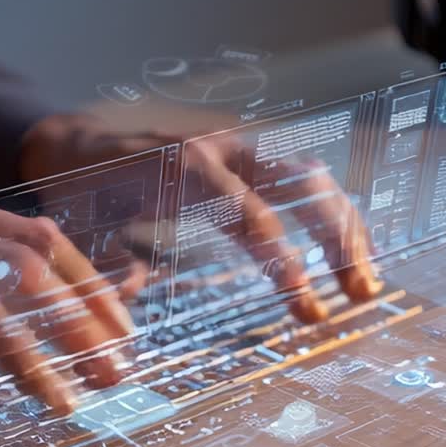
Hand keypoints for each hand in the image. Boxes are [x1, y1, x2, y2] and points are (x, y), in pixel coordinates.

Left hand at [19, 114, 381, 321]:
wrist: (79, 141)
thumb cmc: (84, 191)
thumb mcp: (88, 232)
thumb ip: (111, 269)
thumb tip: (128, 301)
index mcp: (183, 167)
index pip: (251, 216)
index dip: (283, 262)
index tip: (306, 305)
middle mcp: (222, 147)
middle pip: (301, 184)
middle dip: (336, 239)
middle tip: (359, 296)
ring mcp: (242, 146)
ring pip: (312, 177)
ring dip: (346, 228)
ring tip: (366, 286)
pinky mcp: (252, 154)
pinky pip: (304, 178)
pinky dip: (333, 213)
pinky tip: (355, 253)